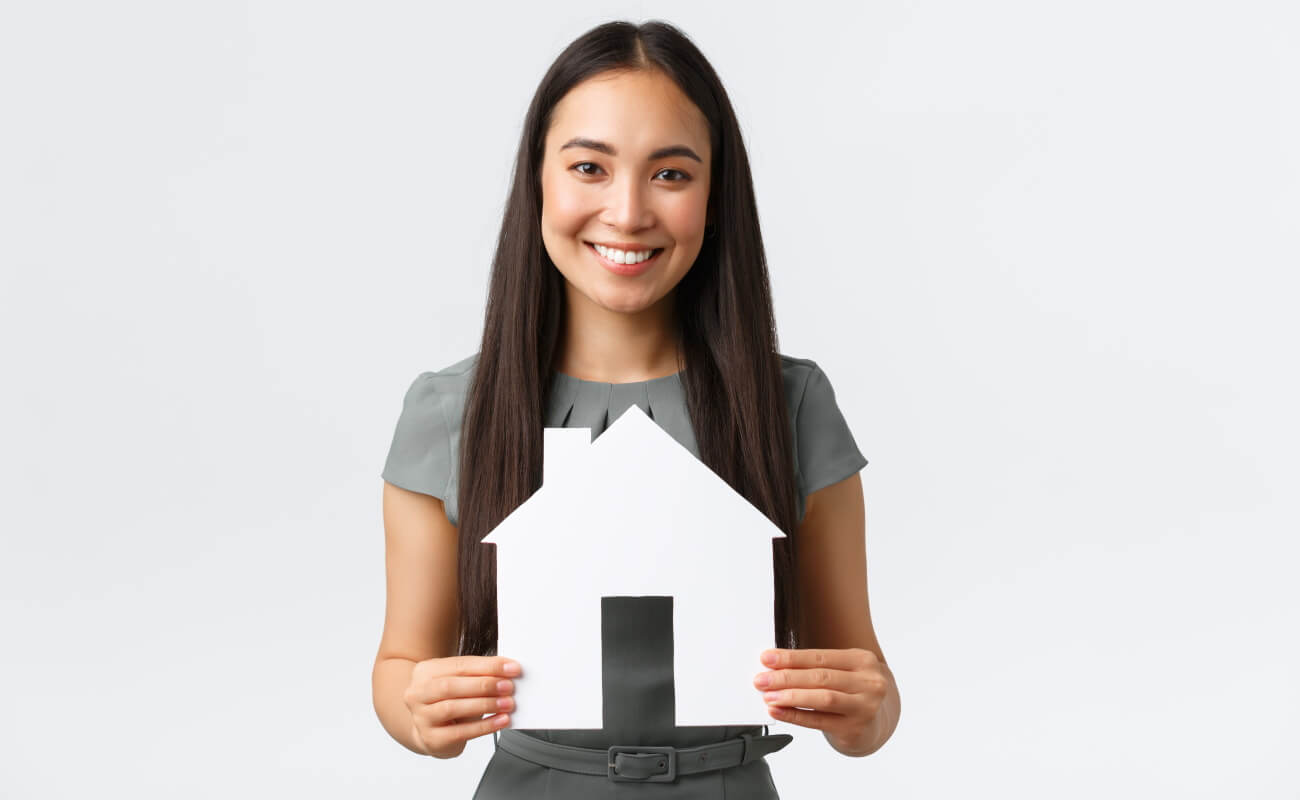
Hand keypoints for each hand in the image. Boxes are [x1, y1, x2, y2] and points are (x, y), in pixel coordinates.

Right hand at [404, 655, 520, 757]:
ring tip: (507, 704)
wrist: (431, 731)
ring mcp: (421, 717)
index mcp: (426, 671)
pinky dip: (483, 726)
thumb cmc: (450, 701)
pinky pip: (459, 732)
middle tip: (508, 687)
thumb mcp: (461, 683)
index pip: (459, 665)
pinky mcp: (431, 738)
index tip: (512, 668)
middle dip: (484, 685)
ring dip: (485, 704)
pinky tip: (500, 721)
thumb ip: (479, 675)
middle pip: (451, 686)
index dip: (488, 666)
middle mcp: (418, 693)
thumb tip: (508, 671)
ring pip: (452, 708)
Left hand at [753, 648, 887, 752]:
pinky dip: (795, 716)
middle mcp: (869, 682)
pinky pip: (819, 721)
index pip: (820, 657)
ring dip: (791, 697)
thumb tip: (773, 667)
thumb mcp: (842, 672)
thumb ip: (814, 668)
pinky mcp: (855, 729)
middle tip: (761, 679)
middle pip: (821, 677)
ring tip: (768, 696)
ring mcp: (865, 707)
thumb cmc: (850, 692)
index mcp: (862, 660)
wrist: (874, 723)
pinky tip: (778, 711)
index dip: (791, 658)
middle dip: (786, 677)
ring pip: (823, 698)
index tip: (767, 658)